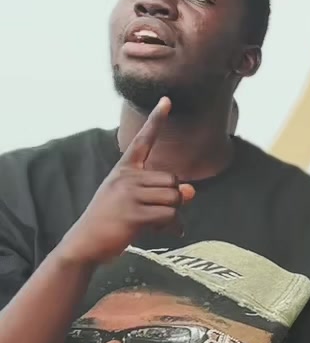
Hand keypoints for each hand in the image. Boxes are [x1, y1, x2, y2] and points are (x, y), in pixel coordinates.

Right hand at [62, 99, 193, 265]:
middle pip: (172, 180)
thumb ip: (159, 193)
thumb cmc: (109, 221)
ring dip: (173, 214)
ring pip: (174, 198)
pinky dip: (172, 226)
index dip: (156, 120)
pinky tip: (165, 232)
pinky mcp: (133, 215)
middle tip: (162, 214)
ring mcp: (129, 195)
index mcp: (124, 169)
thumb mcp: (132, 201)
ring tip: (160, 224)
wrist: (84, 243)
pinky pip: (169, 216)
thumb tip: (191, 191)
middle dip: (174, 199)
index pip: (143, 140)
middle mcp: (127, 177)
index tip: (167, 100)